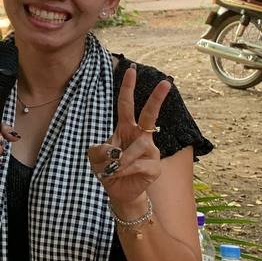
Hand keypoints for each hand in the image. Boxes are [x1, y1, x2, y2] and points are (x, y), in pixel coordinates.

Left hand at [87, 66, 169, 212]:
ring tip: (113, 169)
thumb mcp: (95, 156)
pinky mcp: (155, 167)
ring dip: (121, 159)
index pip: (127, 105)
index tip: (132, 70)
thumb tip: (117, 152)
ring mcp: (151, 151)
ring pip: (138, 147)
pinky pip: (139, 164)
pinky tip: (122, 174)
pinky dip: (125, 170)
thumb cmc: (107, 168)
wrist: (117, 191)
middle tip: (166, 81)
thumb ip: (101, 150)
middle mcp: (141, 136)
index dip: (128, 88)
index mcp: (126, 128)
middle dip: (157, 98)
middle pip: (150, 114)